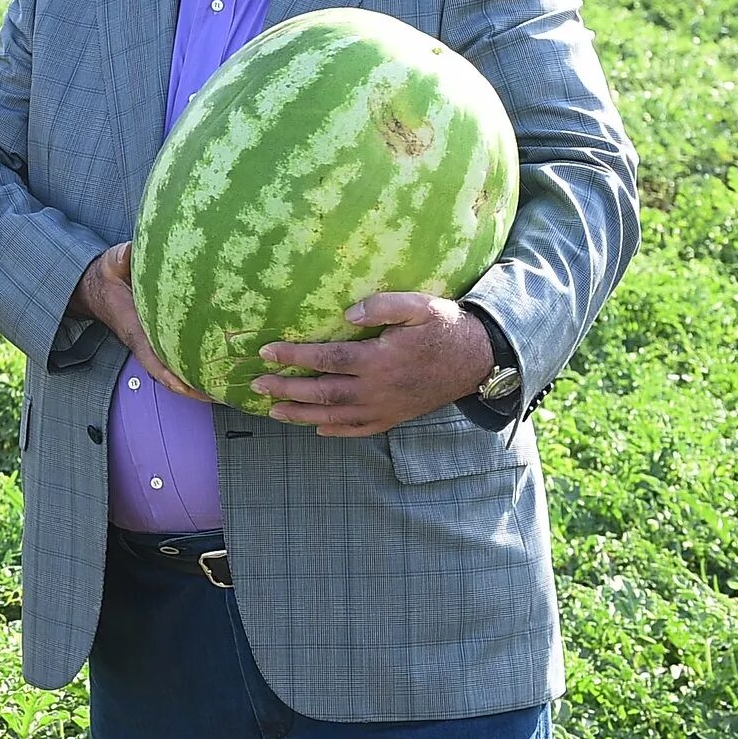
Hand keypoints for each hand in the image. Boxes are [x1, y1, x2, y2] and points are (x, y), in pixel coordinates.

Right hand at [68, 242, 209, 401]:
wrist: (96, 289)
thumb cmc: (106, 278)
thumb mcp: (109, 265)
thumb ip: (119, 259)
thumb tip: (128, 252)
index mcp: (135, 330)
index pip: (152, 359)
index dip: (169, 375)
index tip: (188, 388)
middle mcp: (147, 342)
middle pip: (171, 374)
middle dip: (195, 388)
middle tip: (225, 394)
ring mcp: (155, 343)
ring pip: (178, 369)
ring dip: (201, 381)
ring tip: (232, 389)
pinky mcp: (163, 337)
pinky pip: (182, 356)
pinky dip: (200, 365)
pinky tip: (224, 366)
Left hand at [248, 293, 491, 435]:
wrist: (479, 359)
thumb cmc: (445, 327)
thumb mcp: (419, 305)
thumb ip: (382, 306)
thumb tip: (347, 315)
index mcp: (379, 360)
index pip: (326, 359)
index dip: (294, 357)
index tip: (267, 351)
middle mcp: (378, 389)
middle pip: (323, 393)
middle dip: (287, 389)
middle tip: (258, 385)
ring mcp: (386, 408)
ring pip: (336, 416)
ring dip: (302, 415)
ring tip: (273, 412)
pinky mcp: (396, 417)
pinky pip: (361, 430)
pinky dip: (337, 433)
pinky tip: (319, 431)